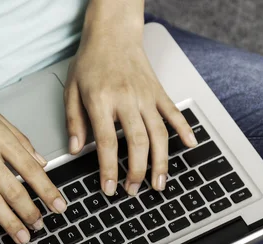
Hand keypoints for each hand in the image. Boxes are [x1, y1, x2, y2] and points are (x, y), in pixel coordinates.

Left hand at [64, 3, 195, 195]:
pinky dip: (184, 129)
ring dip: (161, 161)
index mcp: (102, 101)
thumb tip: (75, 150)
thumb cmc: (91, 62)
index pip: (108, 142)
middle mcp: (127, 99)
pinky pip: (174, 113)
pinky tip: (190, 145)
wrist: (112, 33)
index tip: (109, 187)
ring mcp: (146, 96)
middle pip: (138, 142)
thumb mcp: (71, 90)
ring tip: (158, 183)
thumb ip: (73, 121)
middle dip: (137, 171)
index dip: (109, 169)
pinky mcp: (158, 92)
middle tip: (133, 190)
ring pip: (159, 133)